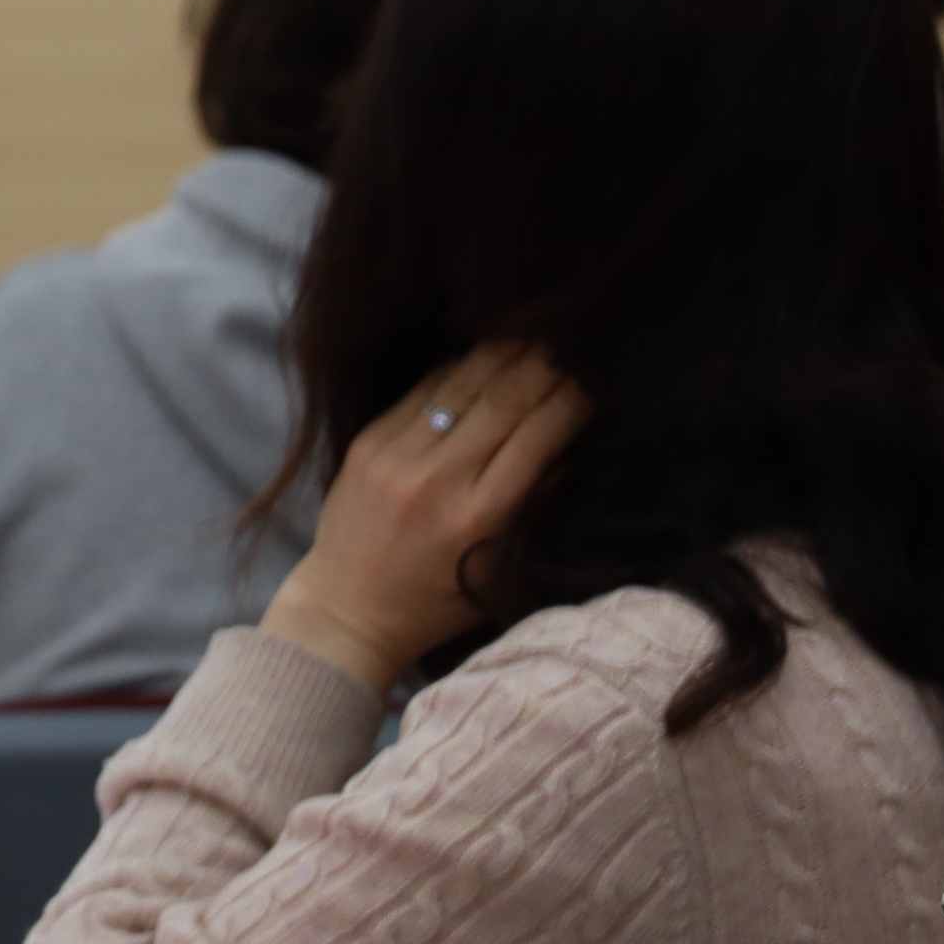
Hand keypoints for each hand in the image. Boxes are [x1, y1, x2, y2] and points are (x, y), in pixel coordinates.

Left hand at [259, 340, 587, 693]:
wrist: (345, 610)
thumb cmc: (436, 602)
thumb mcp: (500, 571)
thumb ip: (536, 507)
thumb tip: (575, 441)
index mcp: (477, 519)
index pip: (539, 438)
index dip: (573, 400)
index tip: (598, 379)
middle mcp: (437, 481)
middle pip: (506, 400)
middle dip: (547, 365)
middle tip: (576, 341)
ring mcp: (396, 456)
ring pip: (465, 382)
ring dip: (508, 353)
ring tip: (538, 334)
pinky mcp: (368, 441)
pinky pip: (424, 388)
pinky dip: (461, 366)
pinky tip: (487, 353)